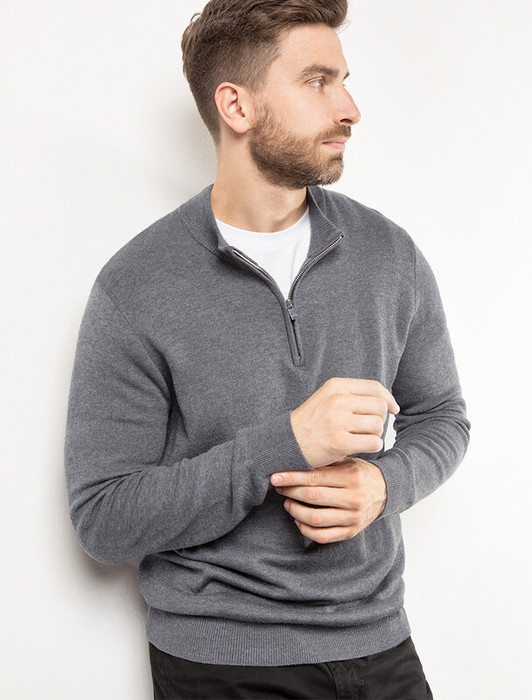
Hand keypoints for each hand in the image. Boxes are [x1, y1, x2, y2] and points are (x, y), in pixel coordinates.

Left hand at [271, 457, 386, 543]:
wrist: (386, 491)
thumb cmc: (360, 473)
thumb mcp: (348, 462)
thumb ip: (326, 462)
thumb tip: (294, 458)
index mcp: (352, 477)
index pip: (314, 478)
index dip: (291, 477)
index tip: (276, 476)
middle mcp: (354, 498)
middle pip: (312, 497)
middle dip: (290, 491)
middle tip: (278, 487)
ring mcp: (353, 518)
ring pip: (315, 519)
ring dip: (295, 511)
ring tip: (287, 503)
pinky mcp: (351, 532)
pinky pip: (323, 536)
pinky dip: (306, 529)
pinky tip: (298, 519)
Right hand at [290, 377, 398, 467]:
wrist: (287, 441)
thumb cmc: (311, 421)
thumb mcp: (327, 397)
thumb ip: (351, 394)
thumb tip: (385, 399)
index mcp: (336, 386)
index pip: (374, 387)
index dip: (388, 398)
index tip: (393, 408)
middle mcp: (338, 400)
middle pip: (379, 406)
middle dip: (381, 418)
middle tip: (371, 427)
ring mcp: (338, 421)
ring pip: (378, 425)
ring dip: (376, 433)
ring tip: (364, 437)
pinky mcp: (340, 442)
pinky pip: (374, 442)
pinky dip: (373, 446)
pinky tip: (362, 446)